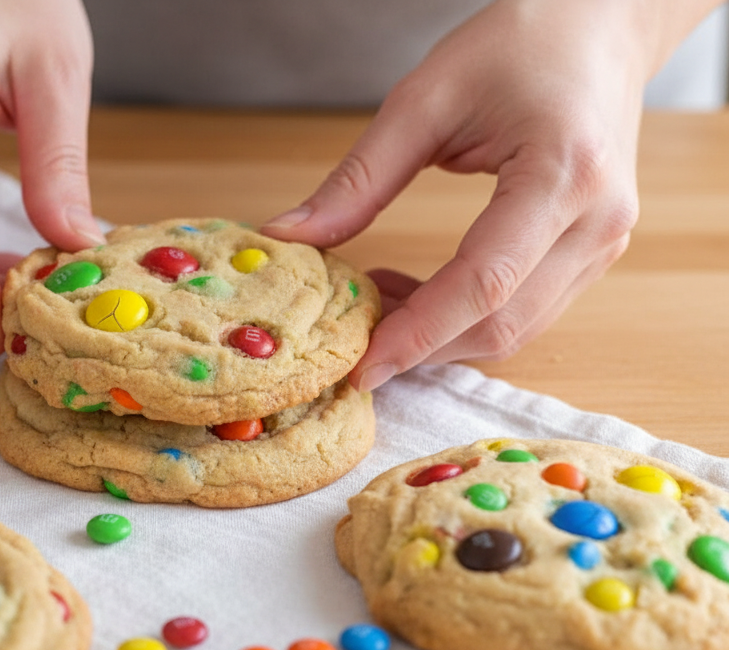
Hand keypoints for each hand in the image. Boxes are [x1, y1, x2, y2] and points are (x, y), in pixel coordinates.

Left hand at [261, 0, 710, 390]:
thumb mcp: (423, 101)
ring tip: (377, 304)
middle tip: (352, 341)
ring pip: (517, 328)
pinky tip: (415, 292)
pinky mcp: (597, 249)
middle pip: (503, 322)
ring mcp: (606, 240)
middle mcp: (599, 219)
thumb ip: (358, 181)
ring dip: (441, 336)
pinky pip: (528, 308)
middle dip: (422, 347)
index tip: (360, 367)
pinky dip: (467, 317)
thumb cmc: (516, 45)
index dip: (417, 334)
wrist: (597, 25)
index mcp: (563, 173)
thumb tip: (290, 236)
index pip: (483, 282)